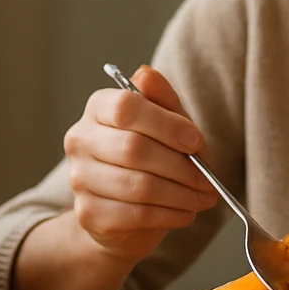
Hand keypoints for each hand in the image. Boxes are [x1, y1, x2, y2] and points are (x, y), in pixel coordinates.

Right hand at [61, 64, 218, 262]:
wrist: (124, 211)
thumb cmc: (151, 157)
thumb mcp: (165, 123)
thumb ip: (162, 100)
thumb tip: (147, 74)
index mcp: (98, 108)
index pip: (125, 107)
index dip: (166, 124)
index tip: (196, 141)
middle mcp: (80, 140)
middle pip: (133, 149)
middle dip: (181, 167)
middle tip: (208, 180)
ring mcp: (80, 178)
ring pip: (138, 186)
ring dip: (181, 195)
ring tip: (203, 197)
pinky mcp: (89, 213)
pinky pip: (136, 214)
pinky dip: (170, 215)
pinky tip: (186, 212)